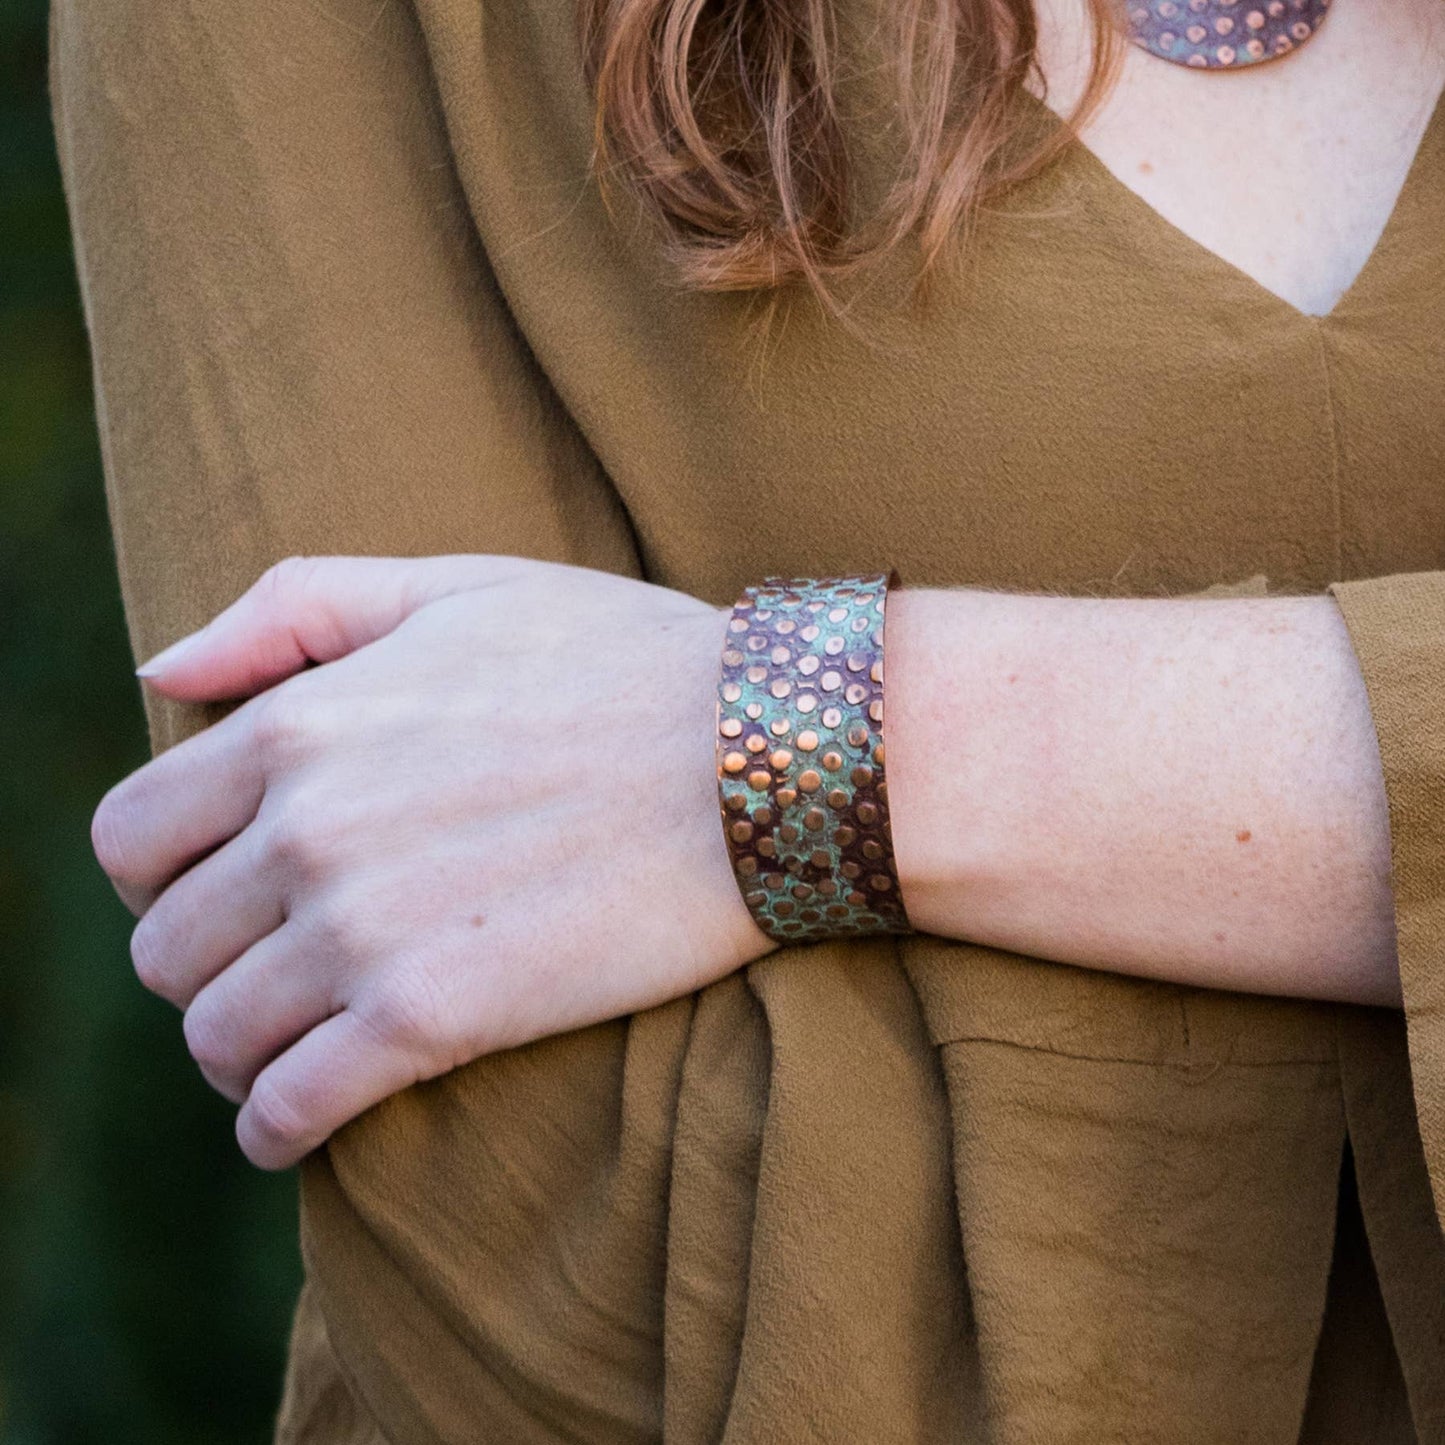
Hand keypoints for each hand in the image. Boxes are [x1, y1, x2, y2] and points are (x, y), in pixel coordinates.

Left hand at [92, 555, 774, 1168]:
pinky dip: (277, 1129)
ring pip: (215, 1036)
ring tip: (288, 1050)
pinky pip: (290, 1109)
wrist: (761, 756)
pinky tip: (302, 1123)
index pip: (132, 835)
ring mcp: (362, 929)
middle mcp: (306, 829)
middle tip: (268, 975)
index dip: (161, 876)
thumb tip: (159, 669)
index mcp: (299, 725)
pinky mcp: (433, 1018)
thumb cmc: (622, 662)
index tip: (216, 895)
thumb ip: (294, 608)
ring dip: (236, 1057)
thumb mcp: (456, 587)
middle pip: (163, 949)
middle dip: (204, 968)